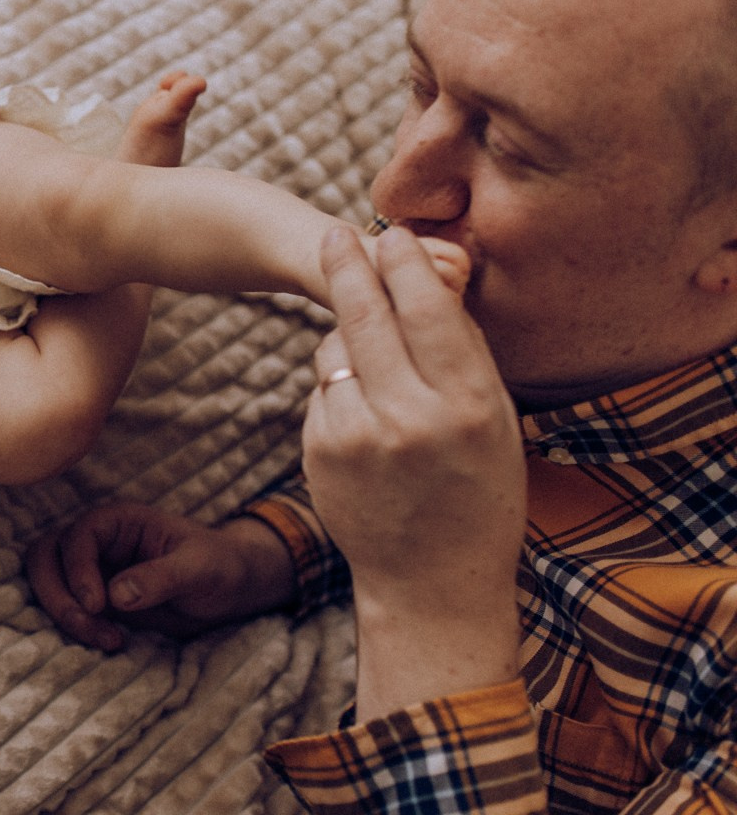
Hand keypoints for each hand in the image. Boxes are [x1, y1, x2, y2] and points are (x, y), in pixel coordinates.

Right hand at [25, 506, 294, 650]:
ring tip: (105, 639)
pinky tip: (109, 642)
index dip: (77, 569)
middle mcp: (97, 543)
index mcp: (119, 522)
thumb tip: (115, 595)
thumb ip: (161, 577)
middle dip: (57, 595)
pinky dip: (75, 628)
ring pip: (47, 584)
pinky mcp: (94, 600)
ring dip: (64, 614)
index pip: (77, 536)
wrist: (233, 590)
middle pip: (45, 557)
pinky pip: (67, 610)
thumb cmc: (222, 566)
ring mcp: (91, 571)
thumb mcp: (201, 568)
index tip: (97, 604)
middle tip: (89, 625)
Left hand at [305, 225, 525, 714]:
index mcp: (470, 404)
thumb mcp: (494, 423)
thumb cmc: (478, 494)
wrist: (433, 582)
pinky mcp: (320, 453)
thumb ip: (461, 356)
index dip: (404, 262)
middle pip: (366, 315)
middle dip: (347, 266)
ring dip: (347, 341)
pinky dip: (337, 390)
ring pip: (335, 352)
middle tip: (335, 234)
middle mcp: (411, 417)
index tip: (390, 232)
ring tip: (376, 367)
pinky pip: (321, 393)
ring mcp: (358, 436)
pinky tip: (364, 419)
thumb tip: (427, 278)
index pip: (428, 308)